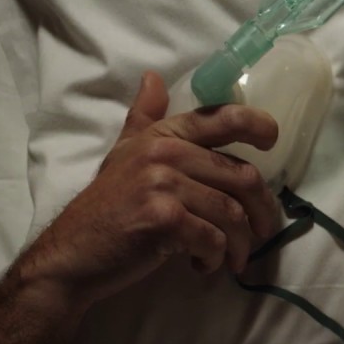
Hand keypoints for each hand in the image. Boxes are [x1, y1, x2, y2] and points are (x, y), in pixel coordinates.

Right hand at [16, 71, 281, 308]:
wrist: (70, 255)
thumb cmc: (106, 207)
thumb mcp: (124, 155)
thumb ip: (144, 118)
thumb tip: (153, 77)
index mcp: (163, 135)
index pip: (221, 118)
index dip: (256, 125)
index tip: (272, 142)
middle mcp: (164, 152)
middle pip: (241, 176)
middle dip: (261, 209)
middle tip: (260, 233)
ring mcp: (163, 183)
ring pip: (231, 212)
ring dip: (240, 243)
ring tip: (233, 258)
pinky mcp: (163, 218)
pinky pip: (213, 238)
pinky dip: (216, 257)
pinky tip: (205, 266)